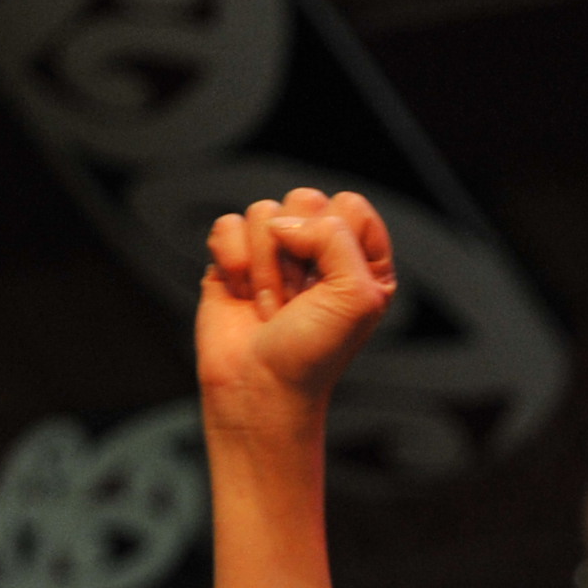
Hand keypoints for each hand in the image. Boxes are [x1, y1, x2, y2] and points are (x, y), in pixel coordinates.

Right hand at [198, 188, 398, 427]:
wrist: (258, 387)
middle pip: (304, 199)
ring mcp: (274, 252)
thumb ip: (335, 237)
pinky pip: (226, 225)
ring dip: (264, 267)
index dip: (334, 238)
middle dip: (295, 255)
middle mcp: (319, 250)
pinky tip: (241, 294)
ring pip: (262, 212)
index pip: (350, 206)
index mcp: (361, 258)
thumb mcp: (356, 296)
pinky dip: (232, 262)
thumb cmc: (313, 352)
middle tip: (296, 300)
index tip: (328, 284)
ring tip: (271, 306)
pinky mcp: (234, 258)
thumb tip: (282, 221)